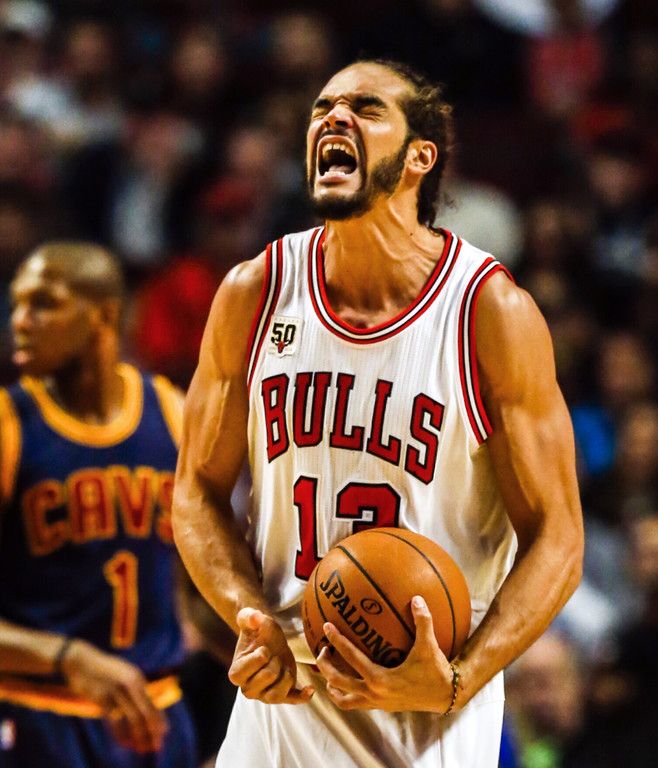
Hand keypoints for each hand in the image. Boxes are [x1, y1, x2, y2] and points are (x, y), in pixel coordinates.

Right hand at [61, 640, 166, 752]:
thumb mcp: (123, 674)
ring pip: (134, 719)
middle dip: (153, 731)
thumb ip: (134, 688)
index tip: (164, 733)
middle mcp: (131, 684)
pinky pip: (115, 721)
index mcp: (137, 678)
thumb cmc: (103, 670)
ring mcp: (117, 691)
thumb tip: (145, 705)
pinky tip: (125, 744)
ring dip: (140, 736)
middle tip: (157, 746)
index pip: (152, 703)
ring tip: (143, 748)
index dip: (159, 720)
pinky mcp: (102, 698)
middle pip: (147, 712)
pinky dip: (122, 735)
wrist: (81, 661)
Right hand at [228, 607, 313, 703]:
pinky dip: (302, 697)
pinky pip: (292, 700)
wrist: (270, 640)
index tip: (263, 648)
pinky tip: (310, 688)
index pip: (254, 665)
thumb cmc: (258, 631)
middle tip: (273, 655)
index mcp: (236, 673)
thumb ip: (248, 616)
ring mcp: (263, 696)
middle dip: (276, 660)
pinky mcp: (281, 696)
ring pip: (278, 693)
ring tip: (283, 664)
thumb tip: (255, 616)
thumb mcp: (252, 619)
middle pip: (269, 675)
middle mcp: (247, 689)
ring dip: (286, 674)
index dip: (263, 653)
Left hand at [316, 595, 454, 712]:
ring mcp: (376, 703)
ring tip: (326, 673)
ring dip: (332, 687)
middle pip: (338, 682)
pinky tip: (348, 681)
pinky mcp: (381, 707)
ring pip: (344, 700)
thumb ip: (423, 621)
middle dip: (325, 666)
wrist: (446, 696)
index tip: (326, 627)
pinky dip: (347, 695)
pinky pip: (356, 704)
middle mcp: (374, 693)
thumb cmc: (436, 670)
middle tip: (321, 649)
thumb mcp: (429, 645)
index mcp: (380, 679)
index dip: (337, 641)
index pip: (351, 657)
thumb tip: (417, 599)